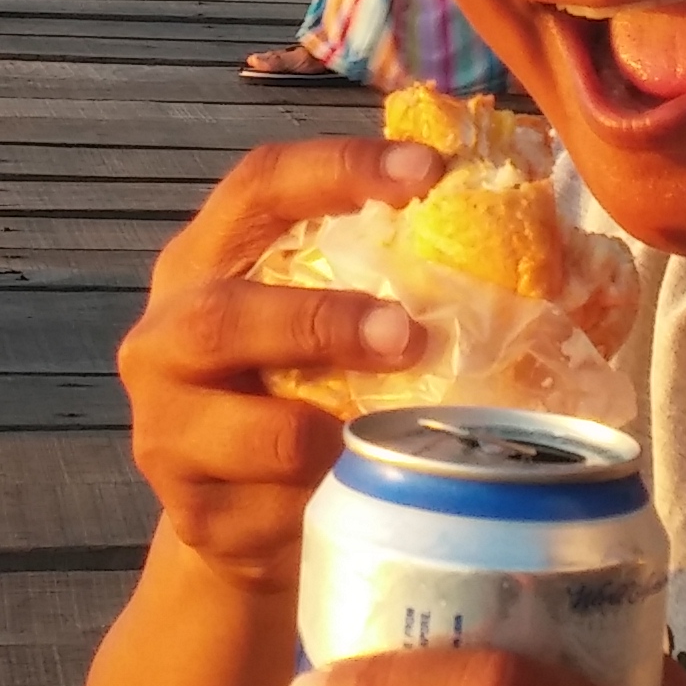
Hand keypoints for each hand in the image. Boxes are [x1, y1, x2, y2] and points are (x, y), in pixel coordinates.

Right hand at [117, 137, 439, 590]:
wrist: (225, 510)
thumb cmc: (294, 388)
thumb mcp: (308, 317)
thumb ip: (369, 275)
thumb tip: (522, 236)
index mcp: (199, 263)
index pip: (256, 188)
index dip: (335, 169)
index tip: (425, 173)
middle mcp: (163, 339)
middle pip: (223, 316)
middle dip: (322, 323)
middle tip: (411, 334)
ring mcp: (166, 432)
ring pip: (256, 434)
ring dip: (341, 434)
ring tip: (407, 437)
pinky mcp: (194, 516)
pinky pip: (276, 514)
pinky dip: (336, 505)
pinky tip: (374, 499)